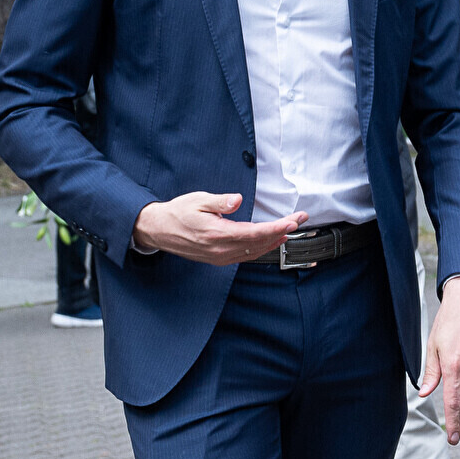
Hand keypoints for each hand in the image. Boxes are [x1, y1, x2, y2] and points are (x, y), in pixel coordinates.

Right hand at [132, 192, 303, 262]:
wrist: (159, 230)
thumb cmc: (178, 212)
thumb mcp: (197, 200)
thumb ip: (220, 201)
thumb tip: (237, 199)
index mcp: (217, 233)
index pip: (255, 233)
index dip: (277, 227)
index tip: (294, 220)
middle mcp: (221, 249)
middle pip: (260, 243)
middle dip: (283, 231)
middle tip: (300, 219)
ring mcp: (220, 257)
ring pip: (255, 252)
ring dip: (275, 241)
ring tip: (291, 229)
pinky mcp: (219, 259)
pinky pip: (246, 256)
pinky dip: (262, 248)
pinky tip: (272, 241)